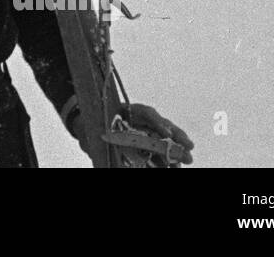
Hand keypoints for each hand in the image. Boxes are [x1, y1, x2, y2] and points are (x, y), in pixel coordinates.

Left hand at [65, 101, 194, 166]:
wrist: (85, 125)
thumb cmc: (89, 124)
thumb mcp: (90, 130)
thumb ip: (98, 138)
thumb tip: (104, 148)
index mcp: (125, 109)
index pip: (145, 112)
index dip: (157, 122)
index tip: (167, 134)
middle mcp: (137, 118)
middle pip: (160, 124)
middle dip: (175, 136)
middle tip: (188, 148)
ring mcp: (142, 129)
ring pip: (163, 137)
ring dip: (176, 148)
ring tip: (187, 159)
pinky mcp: (143, 142)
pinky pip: (158, 149)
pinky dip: (167, 156)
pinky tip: (176, 164)